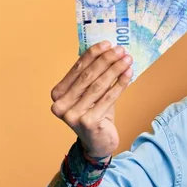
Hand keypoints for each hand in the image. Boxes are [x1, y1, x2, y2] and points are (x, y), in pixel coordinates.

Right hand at [50, 41, 132, 157]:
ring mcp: (72, 115)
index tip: (108, 43)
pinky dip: (120, 84)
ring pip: (98, 86)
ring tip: (127, 60)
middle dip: (106, 60)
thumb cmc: (95, 115)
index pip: (77, 69)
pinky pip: (108, 98)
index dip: (93, 54)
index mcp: (57, 94)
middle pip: (88, 76)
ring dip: (115, 70)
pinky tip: (129, 74)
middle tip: (121, 50)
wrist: (98, 143)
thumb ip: (93, 76)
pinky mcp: (87, 122)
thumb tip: (108, 51)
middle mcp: (60, 104)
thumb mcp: (91, 94)